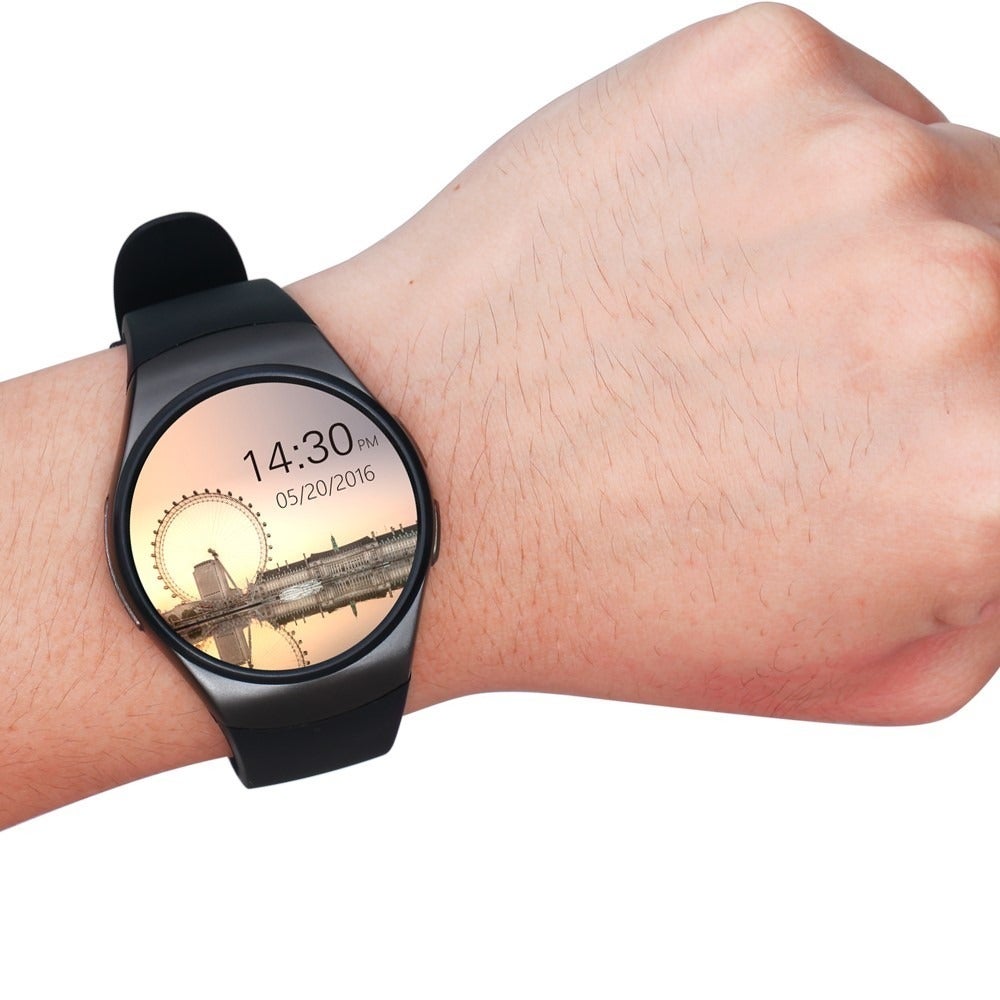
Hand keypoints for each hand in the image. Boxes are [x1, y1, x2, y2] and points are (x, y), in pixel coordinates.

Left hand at [294, 3, 999, 723]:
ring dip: (885, 249)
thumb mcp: (861, 665)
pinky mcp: (757, 71)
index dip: (983, 420)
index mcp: (990, 462)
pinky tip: (698, 255)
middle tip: (833, 384)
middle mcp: (952, 297)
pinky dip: (801, 179)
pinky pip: (852, 111)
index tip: (937, 421)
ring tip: (744, 326)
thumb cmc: (610, 582)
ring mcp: (850, 163)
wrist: (423, 472)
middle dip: (966, 334)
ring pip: (954, 181)